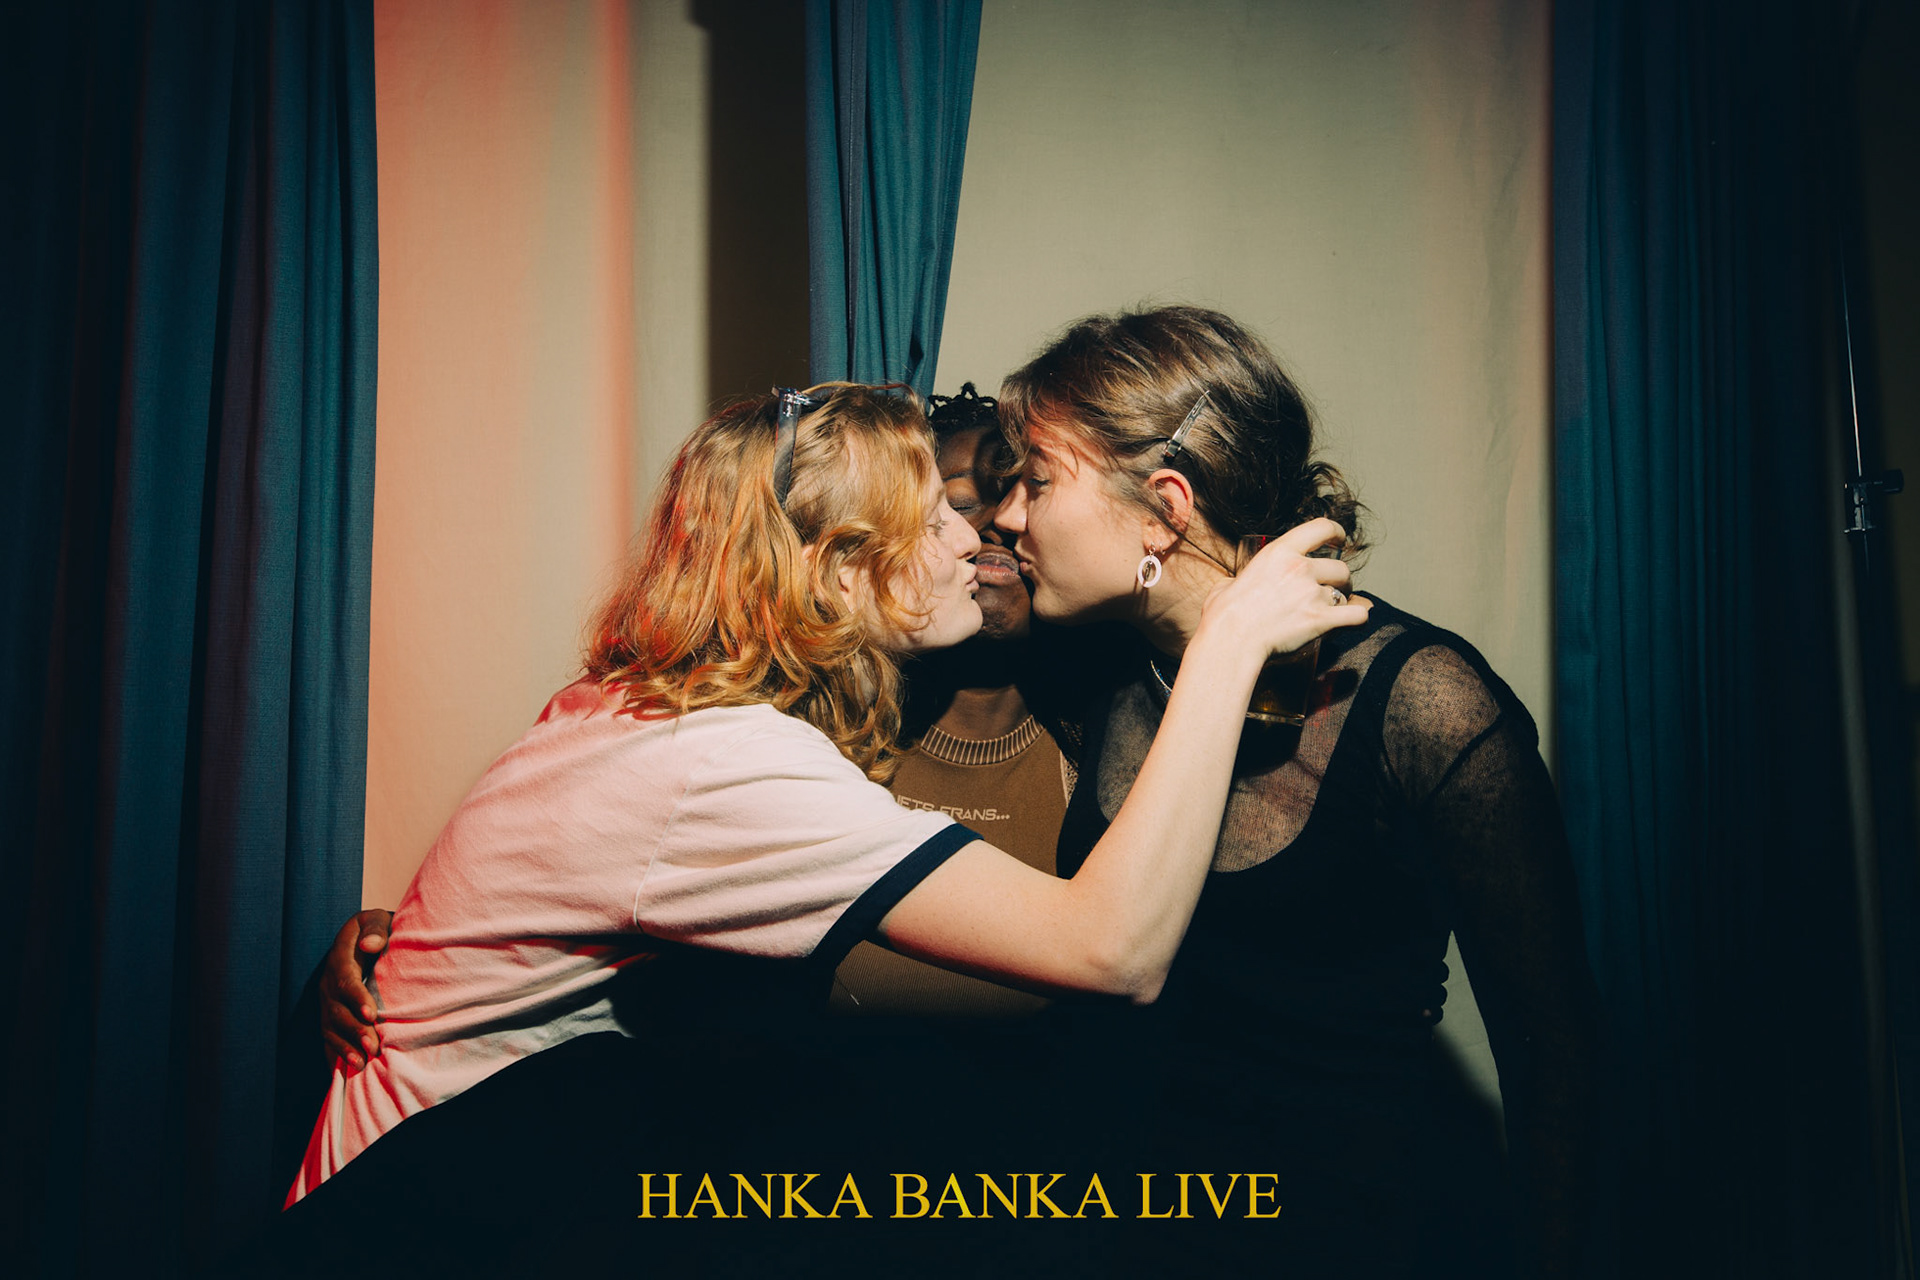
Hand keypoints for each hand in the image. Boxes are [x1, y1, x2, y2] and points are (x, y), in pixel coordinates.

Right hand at [320, 908, 392, 1070]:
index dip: (357, 999)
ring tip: (362, 1063)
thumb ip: (375, 928)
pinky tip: (348, 1072)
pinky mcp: (330, 1015)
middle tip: (373, 1046)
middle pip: (337, 1011)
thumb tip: (370, 944)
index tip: (372, 1014)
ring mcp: (326, 1002)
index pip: (345, 981)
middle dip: (354, 1030)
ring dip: (345, 1047)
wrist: (368, 936)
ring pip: (331, 1028)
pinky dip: (336, 1055)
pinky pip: (329, 1038)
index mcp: (339, 958)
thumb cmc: (378, 928)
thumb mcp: (377, 918)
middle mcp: (328, 983)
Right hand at [1201, 518, 1369, 655]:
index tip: (1339, 540)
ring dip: (1342, 602)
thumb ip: (1242, 580)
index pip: (1321, 528)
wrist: (1230, 639)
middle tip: (1331, 590)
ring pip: (1346, 593)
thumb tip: (1237, 586)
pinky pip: (1357, 616)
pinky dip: (1356, 620)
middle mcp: (1300, 568)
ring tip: (1332, 612)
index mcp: (1278, 552)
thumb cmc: (1223, 615)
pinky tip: (1349, 623)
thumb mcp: (1228, 583)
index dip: (1335, 533)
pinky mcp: (1321, 620)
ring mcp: (1312, 593)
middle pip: (1340, 567)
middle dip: (1339, 580)